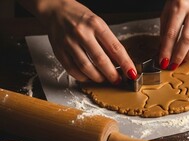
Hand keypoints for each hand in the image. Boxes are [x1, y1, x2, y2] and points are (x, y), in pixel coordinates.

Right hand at [21, 0, 136, 83]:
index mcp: (96, 24)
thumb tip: (120, 63)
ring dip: (98, 78)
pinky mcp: (58, 50)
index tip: (131, 73)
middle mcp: (81, 33)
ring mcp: (68, 42)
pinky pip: (72, 70)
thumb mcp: (98, 24)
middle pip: (100, 60)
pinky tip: (88, 77)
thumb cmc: (79, 17)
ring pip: (86, 67)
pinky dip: (82, 77)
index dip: (125, 63)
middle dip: (112, 74)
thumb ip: (107, 42)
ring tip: (104, 79)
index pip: (115, 47)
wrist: (54, 10)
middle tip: (117, 80)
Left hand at [159, 0, 188, 69]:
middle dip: (179, 55)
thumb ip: (165, 31)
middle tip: (174, 65)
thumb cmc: (181, 1)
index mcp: (179, 6)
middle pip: (187, 39)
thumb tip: (163, 52)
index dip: (166, 50)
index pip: (171, 33)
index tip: (163, 62)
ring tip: (183, 61)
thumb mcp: (168, 11)